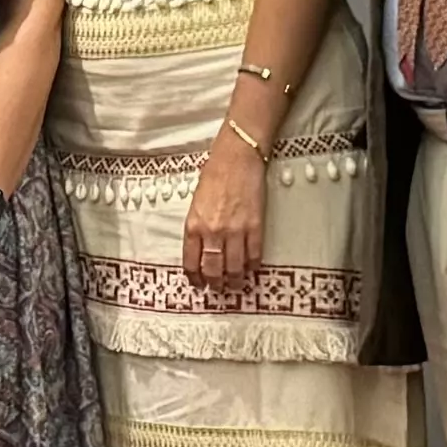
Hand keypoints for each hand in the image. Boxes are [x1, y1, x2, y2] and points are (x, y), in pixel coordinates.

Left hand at [181, 138, 267, 288]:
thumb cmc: (215, 175)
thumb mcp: (196, 202)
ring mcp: (235, 231)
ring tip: (236, 284)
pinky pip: (254, 255)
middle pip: (213, 270)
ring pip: (234, 268)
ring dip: (235, 280)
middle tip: (218, 289)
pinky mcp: (255, 227)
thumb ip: (197, 227)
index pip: (191, 263)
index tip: (198, 285)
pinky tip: (252, 269)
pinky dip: (253, 266)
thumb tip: (201, 249)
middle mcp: (212, 232)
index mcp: (194, 226)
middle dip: (215, 284)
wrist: (237, 158)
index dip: (195, 278)